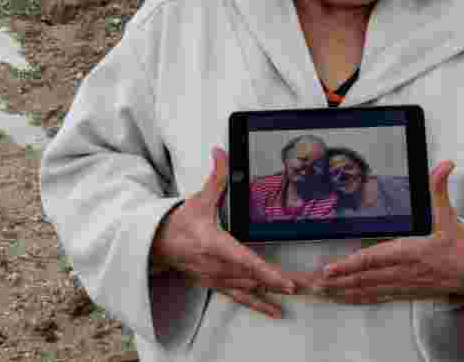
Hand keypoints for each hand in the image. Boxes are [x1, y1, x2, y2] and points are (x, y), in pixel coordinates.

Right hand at [151, 147, 297, 317]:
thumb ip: (215, 176)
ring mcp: (216, 278)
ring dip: (274, 293)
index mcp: (213, 243)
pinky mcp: (216, 285)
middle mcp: (216, 265)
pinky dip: (259, 305)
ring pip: (249, 289)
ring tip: (299, 294)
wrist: (157, 245)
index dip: (265, 272)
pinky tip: (276, 311)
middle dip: (279, 282)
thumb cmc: (180, 222)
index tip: (285, 281)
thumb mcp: (199, 198)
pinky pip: (240, 298)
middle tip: (307, 287)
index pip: (243, 260)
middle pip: (252, 277)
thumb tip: (221, 151)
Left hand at [315, 160, 463, 304]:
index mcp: (411, 252)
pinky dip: (357, 298)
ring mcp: (403, 285)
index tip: (330, 268)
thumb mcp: (450, 216)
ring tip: (319, 291)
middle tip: (311, 282)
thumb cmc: (461, 248)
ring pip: (367, 290)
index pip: (375, 258)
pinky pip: (376, 297)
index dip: (351, 265)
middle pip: (363, 278)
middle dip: (336, 281)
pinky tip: (343, 298)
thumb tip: (445, 165)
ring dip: (342, 291)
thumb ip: (440, 190)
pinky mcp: (405, 293)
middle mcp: (403, 272)